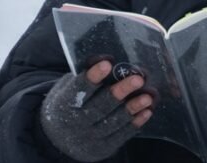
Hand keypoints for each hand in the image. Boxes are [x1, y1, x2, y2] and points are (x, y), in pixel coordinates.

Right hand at [39, 60, 153, 161]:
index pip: (78, 90)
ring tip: (148, 96)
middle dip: (120, 92)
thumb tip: (108, 58)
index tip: (107, 63)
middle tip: (138, 79)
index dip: (92, 77)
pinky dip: (135, 123)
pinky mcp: (102, 148)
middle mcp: (75, 123)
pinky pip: (120, 135)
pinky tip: (147, 111)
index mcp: (63, 103)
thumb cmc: (69, 102)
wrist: (59, 138)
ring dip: (132, 108)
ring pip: (112, 122)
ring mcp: (89, 137)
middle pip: (99, 107)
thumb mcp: (68, 86)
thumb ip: (85, 73)